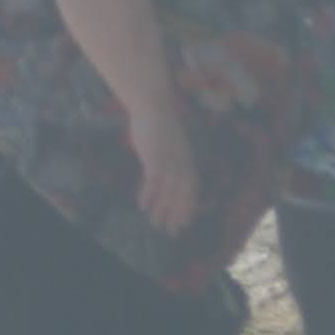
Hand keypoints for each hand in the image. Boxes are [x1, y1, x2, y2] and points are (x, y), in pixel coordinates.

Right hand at [128, 108, 200, 232]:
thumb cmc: (159, 122)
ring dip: (162, 209)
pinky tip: (142, 206)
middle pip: (182, 193)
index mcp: (186, 158)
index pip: (191, 188)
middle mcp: (181, 161)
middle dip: (177, 214)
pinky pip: (153, 180)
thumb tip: (165, 170)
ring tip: (155, 224)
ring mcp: (169, 158)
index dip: (188, 206)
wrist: (153, 103)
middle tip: (171, 231)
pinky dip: (149, 194)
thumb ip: (169, 158)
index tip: (184, 223)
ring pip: (168, 190)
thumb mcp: (169, 143)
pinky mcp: (155, 155)